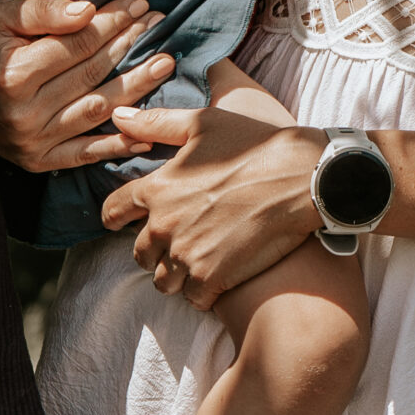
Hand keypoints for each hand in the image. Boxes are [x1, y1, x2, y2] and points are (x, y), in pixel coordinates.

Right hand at [0, 0, 174, 172]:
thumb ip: (41, 12)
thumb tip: (87, 12)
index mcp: (13, 74)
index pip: (78, 44)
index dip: (112, 22)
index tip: (138, 5)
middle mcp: (25, 112)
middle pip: (92, 74)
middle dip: (130, 45)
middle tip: (160, 24)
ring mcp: (33, 141)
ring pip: (98, 110)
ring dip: (137, 87)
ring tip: (164, 64)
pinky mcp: (39, 161)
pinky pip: (86, 154)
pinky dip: (118, 145)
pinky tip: (147, 133)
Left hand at [101, 101, 323, 306]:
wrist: (301, 179)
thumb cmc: (254, 145)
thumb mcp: (202, 124)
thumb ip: (155, 124)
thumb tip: (118, 115)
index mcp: (157, 188)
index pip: (113, 212)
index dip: (115, 218)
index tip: (120, 223)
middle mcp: (164, 225)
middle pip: (140, 254)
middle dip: (155, 250)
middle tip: (177, 242)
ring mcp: (186, 254)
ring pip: (163, 282)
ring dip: (176, 275)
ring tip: (197, 264)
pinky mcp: (212, 278)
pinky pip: (193, 298)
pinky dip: (203, 292)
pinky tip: (219, 278)